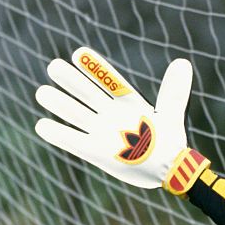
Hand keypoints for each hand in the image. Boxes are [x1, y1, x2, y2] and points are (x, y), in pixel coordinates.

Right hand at [34, 47, 206, 192]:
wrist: (166, 171)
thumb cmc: (170, 142)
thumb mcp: (172, 114)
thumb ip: (174, 91)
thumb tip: (182, 63)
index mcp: (128, 102)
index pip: (108, 81)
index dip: (95, 68)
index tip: (79, 54)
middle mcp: (111, 114)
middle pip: (87, 93)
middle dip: (70, 81)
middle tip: (54, 67)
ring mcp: (101, 132)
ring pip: (76, 114)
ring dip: (59, 104)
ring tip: (42, 93)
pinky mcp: (96, 152)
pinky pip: (73, 142)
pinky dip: (58, 135)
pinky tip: (42, 126)